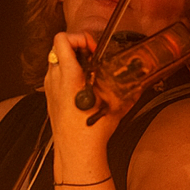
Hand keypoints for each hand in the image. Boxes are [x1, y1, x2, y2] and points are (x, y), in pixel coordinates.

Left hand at [44, 32, 122, 182]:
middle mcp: (55, 79)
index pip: (63, 39)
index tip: (94, 48)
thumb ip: (128, 91)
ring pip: (55, 59)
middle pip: (58, 47)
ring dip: (71, 59)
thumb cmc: (91, 132)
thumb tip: (139, 82)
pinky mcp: (49, 96)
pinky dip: (66, 72)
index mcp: (69, 76)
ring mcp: (49, 87)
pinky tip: (81, 85)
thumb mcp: (114, 106)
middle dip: (77, 47)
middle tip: (92, 56)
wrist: (76, 152)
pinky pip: (54, 74)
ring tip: (88, 70)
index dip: (80, 37)